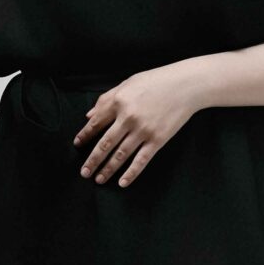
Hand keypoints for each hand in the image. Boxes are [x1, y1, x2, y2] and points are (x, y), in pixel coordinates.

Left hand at [74, 64, 203, 185]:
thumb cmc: (157, 81)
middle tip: (84, 172)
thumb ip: (107, 99)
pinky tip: (122, 183)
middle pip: (104, 144)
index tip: (77, 145)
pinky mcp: (157, 140)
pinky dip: (130, 173)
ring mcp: (143, 130)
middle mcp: (128, 117)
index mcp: (118, 101)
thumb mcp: (128, 83)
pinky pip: (141, 160)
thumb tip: (89, 115)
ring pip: (120, 155)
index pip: (96, 123)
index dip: (84, 136)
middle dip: (92, 160)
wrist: (186, 85)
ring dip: (107, 169)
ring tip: (98, 179)